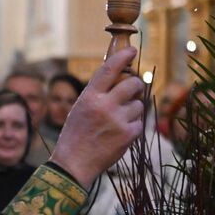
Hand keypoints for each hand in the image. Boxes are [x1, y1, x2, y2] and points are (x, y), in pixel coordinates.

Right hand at [50, 47, 145, 187]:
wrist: (74, 163)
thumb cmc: (76, 134)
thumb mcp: (80, 108)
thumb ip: (98, 93)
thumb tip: (119, 77)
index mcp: (90, 96)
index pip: (109, 69)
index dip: (123, 57)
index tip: (133, 51)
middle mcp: (105, 106)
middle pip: (133, 84)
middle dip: (136, 86)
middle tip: (132, 90)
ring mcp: (118, 120)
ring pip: (138, 105)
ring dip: (132, 110)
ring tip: (117, 122)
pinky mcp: (128, 135)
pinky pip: (139, 123)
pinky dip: (132, 127)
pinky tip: (119, 134)